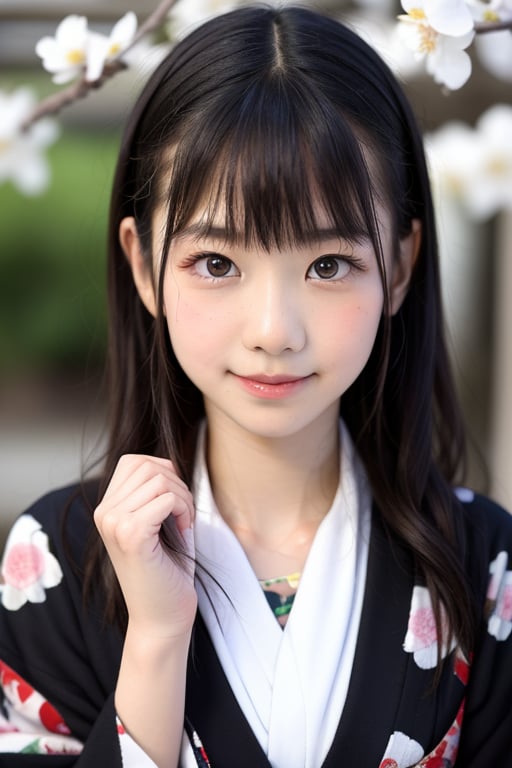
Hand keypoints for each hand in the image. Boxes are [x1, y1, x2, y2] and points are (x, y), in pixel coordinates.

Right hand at [94, 454, 196, 639]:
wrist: (162, 617)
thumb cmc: (166, 570)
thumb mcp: (157, 522)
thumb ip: (154, 492)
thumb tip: (167, 462)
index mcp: (106, 508)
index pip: (135, 461)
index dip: (164, 472)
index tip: (175, 502)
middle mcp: (104, 513)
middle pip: (149, 465)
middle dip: (177, 484)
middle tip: (185, 514)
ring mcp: (114, 523)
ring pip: (160, 480)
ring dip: (183, 498)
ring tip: (184, 523)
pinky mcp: (132, 535)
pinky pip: (167, 499)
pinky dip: (184, 511)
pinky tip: (184, 532)